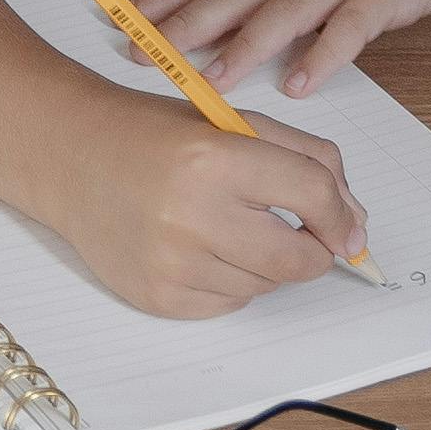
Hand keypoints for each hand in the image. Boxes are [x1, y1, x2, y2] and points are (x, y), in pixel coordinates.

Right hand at [46, 101, 365, 316]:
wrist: (74, 158)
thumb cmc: (160, 137)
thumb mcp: (236, 125)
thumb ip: (307, 162)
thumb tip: (356, 226)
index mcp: (214, 158)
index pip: (310, 194)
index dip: (342, 216)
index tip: (350, 229)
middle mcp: (191, 214)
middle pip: (296, 259)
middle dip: (315, 252)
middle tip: (303, 236)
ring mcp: (171, 263)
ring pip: (264, 286)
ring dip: (265, 263)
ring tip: (227, 227)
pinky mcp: (158, 297)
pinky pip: (229, 304)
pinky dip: (230, 281)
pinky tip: (198, 247)